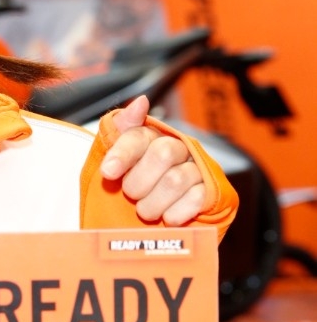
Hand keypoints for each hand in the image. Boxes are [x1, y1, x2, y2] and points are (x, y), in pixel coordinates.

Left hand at [99, 95, 206, 223]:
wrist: (161, 219)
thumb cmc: (136, 186)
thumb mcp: (117, 161)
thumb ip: (120, 130)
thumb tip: (141, 102)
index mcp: (152, 136)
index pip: (138, 135)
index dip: (122, 153)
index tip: (107, 172)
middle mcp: (179, 147)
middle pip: (161, 154)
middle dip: (138, 182)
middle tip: (132, 196)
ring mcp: (198, 169)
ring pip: (175, 180)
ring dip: (153, 203)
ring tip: (146, 211)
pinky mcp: (212, 191)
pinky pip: (195, 199)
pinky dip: (175, 213)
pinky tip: (167, 217)